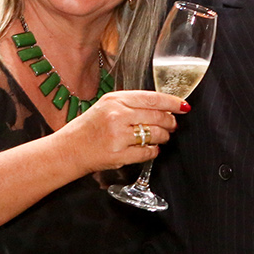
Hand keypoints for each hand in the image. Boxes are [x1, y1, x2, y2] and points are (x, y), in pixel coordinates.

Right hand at [60, 90, 186, 172]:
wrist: (69, 149)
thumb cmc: (89, 128)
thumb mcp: (107, 106)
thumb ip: (131, 104)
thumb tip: (162, 106)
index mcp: (115, 100)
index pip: (153, 98)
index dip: (172, 102)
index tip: (184, 106)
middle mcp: (117, 115)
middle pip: (158, 117)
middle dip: (170, 122)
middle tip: (172, 125)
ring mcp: (118, 136)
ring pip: (155, 135)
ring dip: (163, 137)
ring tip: (160, 137)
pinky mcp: (118, 155)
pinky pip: (147, 152)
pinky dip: (153, 151)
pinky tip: (151, 149)